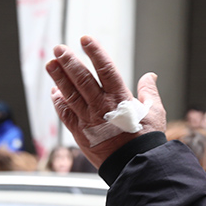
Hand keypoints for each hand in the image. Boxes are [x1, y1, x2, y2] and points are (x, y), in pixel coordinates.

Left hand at [45, 36, 165, 168]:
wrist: (136, 166)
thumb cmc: (147, 139)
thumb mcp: (155, 112)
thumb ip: (149, 91)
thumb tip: (149, 75)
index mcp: (120, 98)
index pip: (105, 69)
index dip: (94, 52)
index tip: (85, 39)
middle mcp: (102, 106)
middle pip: (82, 79)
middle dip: (69, 61)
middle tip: (59, 48)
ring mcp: (89, 119)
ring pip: (70, 94)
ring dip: (59, 78)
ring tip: (50, 64)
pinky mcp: (80, 133)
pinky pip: (65, 114)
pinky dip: (59, 102)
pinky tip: (54, 92)